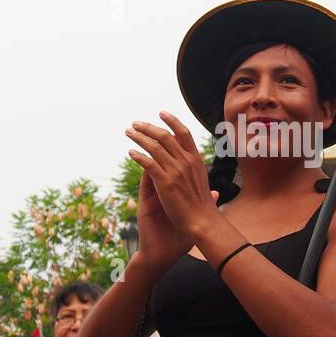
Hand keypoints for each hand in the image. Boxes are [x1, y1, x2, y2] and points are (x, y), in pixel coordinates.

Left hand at [126, 113, 220, 244]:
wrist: (203, 222)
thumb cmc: (204, 209)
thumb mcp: (206, 188)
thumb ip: (200, 178)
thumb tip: (207, 181)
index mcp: (196, 160)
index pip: (184, 133)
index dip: (172, 121)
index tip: (161, 113)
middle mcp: (186, 162)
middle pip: (165, 136)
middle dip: (148, 127)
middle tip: (136, 123)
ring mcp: (175, 171)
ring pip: (154, 146)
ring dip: (139, 137)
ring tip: (129, 133)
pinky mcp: (164, 182)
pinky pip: (148, 163)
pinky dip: (138, 156)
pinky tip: (130, 153)